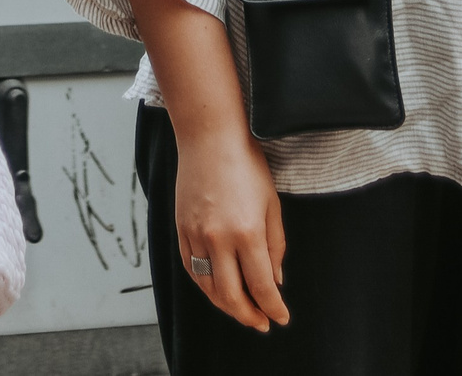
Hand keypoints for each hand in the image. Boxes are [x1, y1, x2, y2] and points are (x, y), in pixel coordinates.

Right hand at [172, 124, 290, 330]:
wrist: (209, 137)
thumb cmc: (246, 165)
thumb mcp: (271, 206)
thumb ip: (275, 247)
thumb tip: (274, 282)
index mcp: (247, 233)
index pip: (261, 286)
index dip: (273, 308)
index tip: (280, 318)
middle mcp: (218, 239)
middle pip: (231, 295)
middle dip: (248, 315)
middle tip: (261, 323)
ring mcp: (195, 234)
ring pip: (207, 286)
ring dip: (225, 305)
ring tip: (241, 309)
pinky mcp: (180, 228)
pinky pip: (191, 268)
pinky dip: (204, 285)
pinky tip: (216, 288)